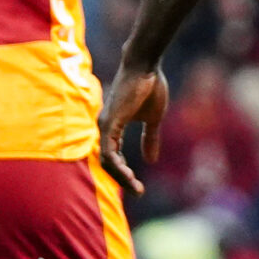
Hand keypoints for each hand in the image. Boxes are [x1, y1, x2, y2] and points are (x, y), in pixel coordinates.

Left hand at [98, 61, 169, 193]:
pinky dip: (119, 166)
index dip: (124, 174)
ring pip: (107, 162)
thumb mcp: (153, 119)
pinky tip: (129, 175)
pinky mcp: (110, 123)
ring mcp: (105, 126)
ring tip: (137, 188)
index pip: (114, 158)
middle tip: (138, 192)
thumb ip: (150, 138)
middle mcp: (105, 128)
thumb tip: (151, 160)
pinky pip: (110, 153)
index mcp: (113, 128)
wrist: (146, 66)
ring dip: (122, 178)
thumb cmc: (149, 86)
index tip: (138, 186)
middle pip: (108, 164)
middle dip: (123, 181)